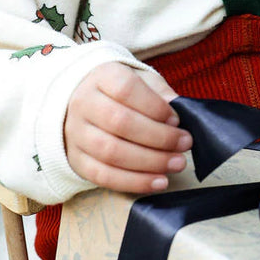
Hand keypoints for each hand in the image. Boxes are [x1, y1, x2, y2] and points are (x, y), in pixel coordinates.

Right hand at [64, 63, 191, 192]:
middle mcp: (83, 103)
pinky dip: (133, 182)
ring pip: (111, 152)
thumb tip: (180, 110)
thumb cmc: (123, 92)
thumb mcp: (143, 81)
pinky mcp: (75, 160)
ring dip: (149, 163)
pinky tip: (158, 182)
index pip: (126, 90)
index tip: (177, 119)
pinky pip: (102, 176)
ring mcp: (76, 133)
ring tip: (176, 163)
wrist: (85, 102)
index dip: (155, 106)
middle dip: (159, 137)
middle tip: (184, 143)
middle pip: (120, 123)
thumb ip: (161, 93)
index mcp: (102, 76)